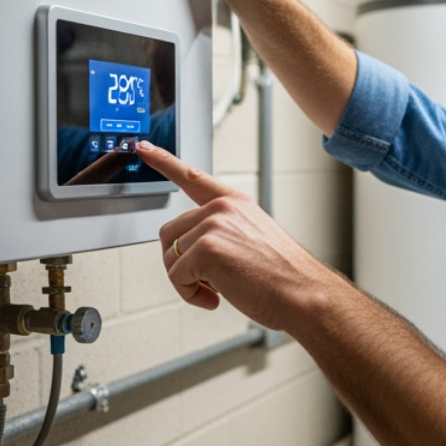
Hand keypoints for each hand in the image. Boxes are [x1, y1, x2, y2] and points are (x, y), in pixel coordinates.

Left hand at [136, 141, 332, 330]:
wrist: (304, 294)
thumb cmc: (283, 276)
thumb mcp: (253, 239)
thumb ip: (222, 232)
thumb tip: (191, 251)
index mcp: (235, 203)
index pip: (192, 176)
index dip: (163, 161)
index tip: (141, 147)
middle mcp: (222, 208)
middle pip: (169, 234)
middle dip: (181, 263)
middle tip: (208, 282)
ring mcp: (213, 225)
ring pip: (170, 258)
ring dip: (187, 282)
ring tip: (218, 291)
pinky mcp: (205, 249)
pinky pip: (176, 277)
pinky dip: (190, 294)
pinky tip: (216, 298)